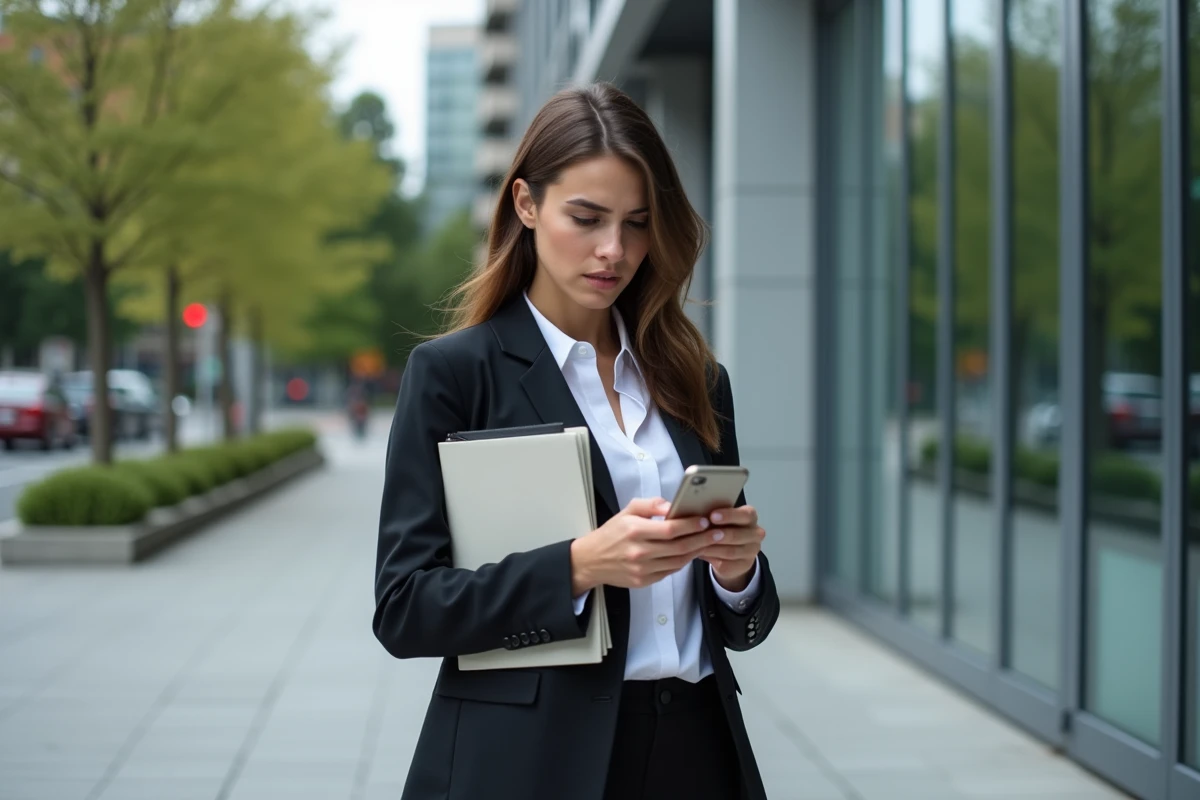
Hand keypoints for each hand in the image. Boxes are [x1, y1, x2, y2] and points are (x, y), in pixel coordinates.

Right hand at [570, 497, 714, 593]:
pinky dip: (682, 562)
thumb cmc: (612, 533)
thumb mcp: (627, 511)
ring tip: (708, 543)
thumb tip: (672, 505)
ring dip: (696, 551)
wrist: (591, 560)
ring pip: (678, 561)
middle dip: (702, 539)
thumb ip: (651, 505)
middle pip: (679, 546)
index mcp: (635, 530)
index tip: (704, 520)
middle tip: (717, 533)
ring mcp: (642, 569)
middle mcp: (639, 551)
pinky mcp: (643, 581)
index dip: (691, 525)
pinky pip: (669, 571)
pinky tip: (689, 553)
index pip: (671, 529)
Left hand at [699, 505, 764, 591]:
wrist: (731, 551)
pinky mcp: (743, 566)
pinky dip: (711, 557)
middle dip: (720, 533)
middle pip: (739, 535)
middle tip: (703, 531)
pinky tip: (700, 553)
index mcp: (750, 517)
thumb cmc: (722, 527)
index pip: (744, 515)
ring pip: (731, 551)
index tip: (712, 516)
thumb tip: (695, 514)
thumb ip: (712, 516)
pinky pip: (726, 563)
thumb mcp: (720, 519)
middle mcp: (756, 534)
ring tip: (697, 543)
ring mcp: (751, 551)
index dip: (729, 515)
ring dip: (712, 547)